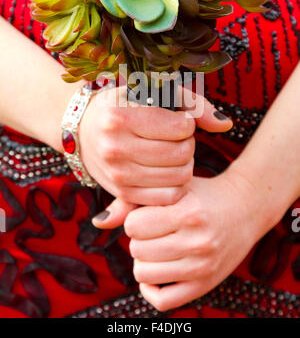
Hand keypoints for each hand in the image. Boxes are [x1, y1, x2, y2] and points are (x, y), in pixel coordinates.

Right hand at [83, 85, 231, 227]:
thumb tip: (226, 125)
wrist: (83, 129)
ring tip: (171, 153)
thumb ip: (194, 105)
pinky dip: (175, 185)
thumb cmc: (125, 106)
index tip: (177, 120)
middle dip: (187, 144)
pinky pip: (167, 198)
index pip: (181, 127)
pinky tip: (167, 171)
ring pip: (178, 178)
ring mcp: (117, 173)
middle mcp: (114, 146)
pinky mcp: (121, 192)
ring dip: (184, 165)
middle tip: (176, 138)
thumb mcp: (155, 93)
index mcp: (120, 115)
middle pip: (182, 154)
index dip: (187, 123)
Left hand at [124, 166, 276, 310]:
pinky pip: (162, 301)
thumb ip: (133, 201)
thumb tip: (98, 222)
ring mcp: (202, 267)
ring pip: (144, 274)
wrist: (244, 208)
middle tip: (154, 229)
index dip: (135, 218)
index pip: (134, 225)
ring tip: (156, 246)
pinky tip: (155, 272)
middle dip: (139, 238)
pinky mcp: (204, 285)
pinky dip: (150, 289)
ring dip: (143, 260)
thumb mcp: (173, 188)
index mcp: (188, 212)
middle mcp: (198, 242)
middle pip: (137, 249)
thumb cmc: (201, 194)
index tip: (147, 213)